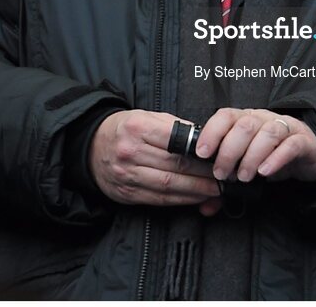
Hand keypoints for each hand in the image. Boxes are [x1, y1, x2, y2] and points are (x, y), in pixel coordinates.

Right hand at [88, 110, 221, 209]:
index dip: (200, 154)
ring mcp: (128, 175)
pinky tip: (195, 198)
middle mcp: (131, 152)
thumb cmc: (124, 129)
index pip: (176, 143)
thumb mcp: (146, 116)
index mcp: (138, 128)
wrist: (91, 146)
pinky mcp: (127, 194)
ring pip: (169, 186)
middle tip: (224, 177)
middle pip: (175, 166)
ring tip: (215, 191)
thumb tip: (202, 139)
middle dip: (203, 175)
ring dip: (196, 191)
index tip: (219, 157)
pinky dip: (180, 200)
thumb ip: (173, 126)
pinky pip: (159, 199)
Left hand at [195, 107, 315, 184]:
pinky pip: (291, 145)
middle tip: (223, 174)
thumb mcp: (245, 165)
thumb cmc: (269, 155)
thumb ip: (225, 183)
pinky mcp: (303, 141)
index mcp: (246, 119)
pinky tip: (265, 172)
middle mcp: (264, 119)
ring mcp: (285, 127)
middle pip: (245, 125)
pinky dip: (276, 159)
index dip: (212, 132)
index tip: (202, 153)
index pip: (226, 116)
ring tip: (244, 177)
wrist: (305, 153)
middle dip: (229, 151)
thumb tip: (206, 206)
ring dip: (252, 156)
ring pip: (268, 133)